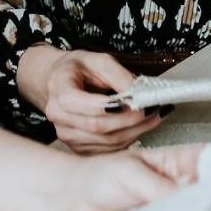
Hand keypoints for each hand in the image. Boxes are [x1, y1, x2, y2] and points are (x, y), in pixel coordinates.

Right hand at [16, 45, 164, 152]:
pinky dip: (128, 139)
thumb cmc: (79, 69)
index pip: (79, 102)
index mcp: (59, 90)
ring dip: (134, 131)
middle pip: (97, 125)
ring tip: (152, 117)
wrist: (61, 83)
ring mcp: (67, 135)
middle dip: (129, 119)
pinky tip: (140, 127)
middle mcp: (58, 116)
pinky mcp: (79, 148)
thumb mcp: (97, 60)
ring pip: (105, 141)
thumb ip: (117, 74)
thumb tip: (137, 91)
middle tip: (152, 109)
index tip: (132, 101)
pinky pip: (107, 150)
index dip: (106, 106)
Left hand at [60, 142, 204, 210]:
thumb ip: (157, 186)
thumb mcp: (129, 172)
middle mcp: (179, 187)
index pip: (207, 161)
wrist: (76, 201)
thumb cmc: (101, 176)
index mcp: (175, 162)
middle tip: (194, 210)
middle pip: (206, 194)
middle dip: (204, 203)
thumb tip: (186, 197)